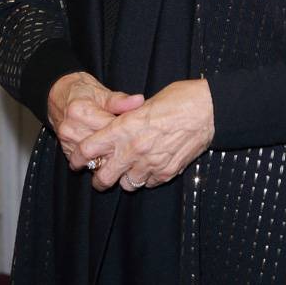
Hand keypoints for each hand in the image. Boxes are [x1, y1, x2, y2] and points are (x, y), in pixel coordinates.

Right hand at [47, 71, 143, 160]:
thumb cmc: (81, 90)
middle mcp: (71, 128)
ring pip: (94, 157)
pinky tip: (105, 154)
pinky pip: (84, 161)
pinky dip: (96, 159)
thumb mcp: (101, 91)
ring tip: (119, 151)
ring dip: (107, 156)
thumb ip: (120, 100)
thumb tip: (139, 100)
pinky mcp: (64, 148)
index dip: (124, 131)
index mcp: (81, 111)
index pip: (109, 129)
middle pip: (102, 146)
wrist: (58, 92)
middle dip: (118, 147)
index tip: (136, 131)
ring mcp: (66, 140)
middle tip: (130, 144)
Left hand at [69, 79, 214, 191]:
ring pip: (126, 185)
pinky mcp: (166, 173)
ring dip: (125, 178)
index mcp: (125, 127)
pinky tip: (150, 166)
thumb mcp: (145, 103)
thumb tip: (118, 127)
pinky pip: (148, 183)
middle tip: (99, 175)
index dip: (78, 157)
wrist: (208, 110)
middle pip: (103, 177)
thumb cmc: (179, 99)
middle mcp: (134, 148)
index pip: (88, 149)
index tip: (76, 160)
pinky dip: (146, 178)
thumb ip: (128, 119)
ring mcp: (151, 163)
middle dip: (98, 179)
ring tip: (130, 169)